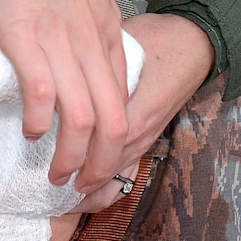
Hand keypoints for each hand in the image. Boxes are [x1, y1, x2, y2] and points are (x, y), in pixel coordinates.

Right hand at [0, 0, 128, 189]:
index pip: (124, 97)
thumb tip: (67, 42)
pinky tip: (31, 131)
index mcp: (109, 29)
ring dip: (72, 156)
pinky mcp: (29, 39)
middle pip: (114, 120)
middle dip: (102, 164)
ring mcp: (64, 42)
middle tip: (82, 184)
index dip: (116, 139)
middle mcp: (94, 41)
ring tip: (56, 172)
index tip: (100, 159)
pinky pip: (44, 97)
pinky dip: (40, 123)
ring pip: (85, 119)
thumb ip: (82, 18)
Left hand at [70, 13, 212, 212]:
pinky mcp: (151, 137)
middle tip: (50, 185)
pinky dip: (110, 186)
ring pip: (118, 176)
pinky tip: (91, 194)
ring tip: (64, 199)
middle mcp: (140, 131)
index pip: (96, 147)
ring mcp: (148, 137)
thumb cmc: (155, 41)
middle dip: (78, 184)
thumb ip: (90, 68)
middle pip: (105, 169)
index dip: (70, 160)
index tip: (47, 165)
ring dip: (93, 190)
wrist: (192, 43)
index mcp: (131, 110)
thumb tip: (51, 76)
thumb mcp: (119, 48)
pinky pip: (130, 170)